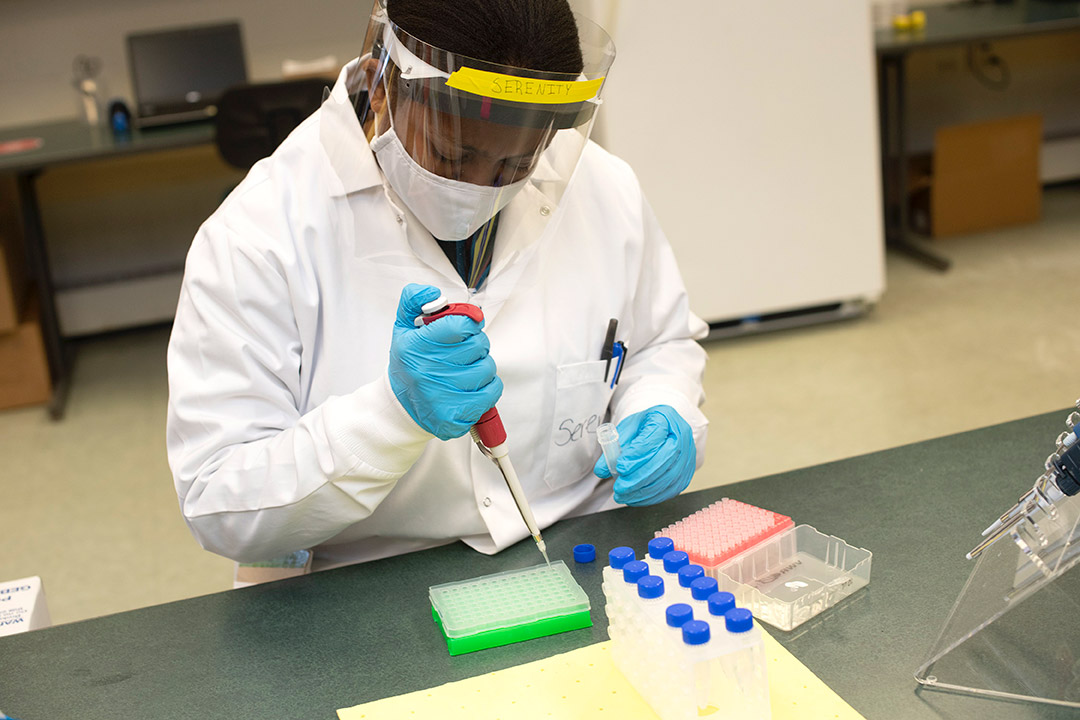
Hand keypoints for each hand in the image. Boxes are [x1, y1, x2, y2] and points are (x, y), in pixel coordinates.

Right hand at [388, 284, 502, 439]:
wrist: (400, 406)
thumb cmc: (408, 364)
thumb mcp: (404, 327)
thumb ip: (414, 300)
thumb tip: (433, 292)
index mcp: (415, 346)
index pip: (460, 325)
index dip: (468, 323)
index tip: (465, 327)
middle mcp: (427, 371)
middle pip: (478, 345)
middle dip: (475, 344)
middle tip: (462, 350)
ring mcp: (441, 396)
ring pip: (487, 368)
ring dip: (481, 366)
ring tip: (464, 369)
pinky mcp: (455, 417)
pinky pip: (491, 393)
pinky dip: (487, 387)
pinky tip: (471, 386)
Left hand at [593, 405, 695, 505]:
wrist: (664, 431)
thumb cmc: (644, 428)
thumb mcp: (626, 430)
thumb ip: (613, 448)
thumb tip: (601, 470)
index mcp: (665, 418)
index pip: (653, 437)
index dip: (637, 455)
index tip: (620, 467)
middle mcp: (681, 436)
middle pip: (664, 459)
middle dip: (639, 477)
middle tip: (619, 487)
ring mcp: (688, 456)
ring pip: (668, 478)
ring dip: (643, 491)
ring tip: (623, 495)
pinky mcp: (686, 474)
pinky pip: (671, 490)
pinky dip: (651, 497)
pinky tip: (636, 499)